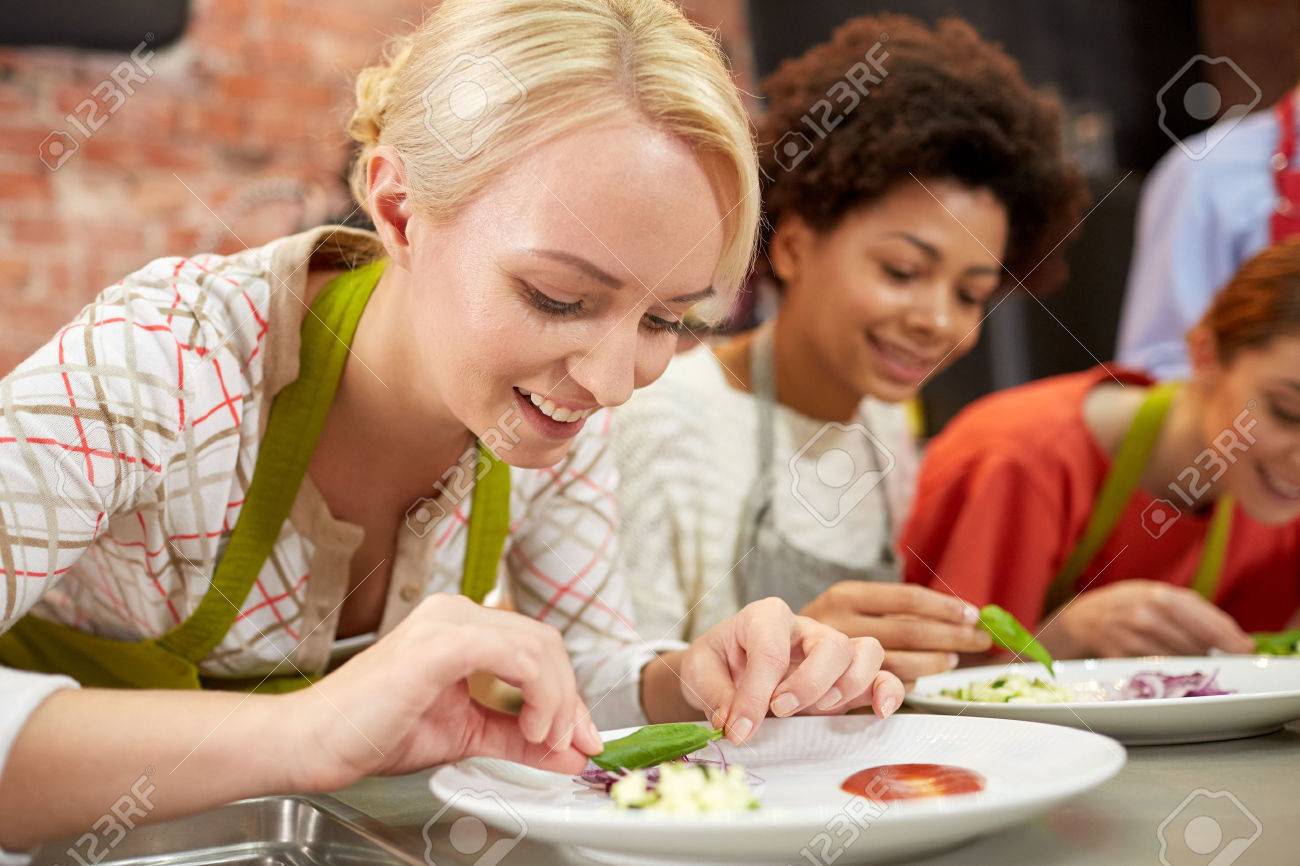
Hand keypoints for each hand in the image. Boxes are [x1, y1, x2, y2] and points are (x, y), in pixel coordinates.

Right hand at [288, 594, 603, 791]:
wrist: (314, 742)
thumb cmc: (373, 731)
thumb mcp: (464, 735)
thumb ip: (516, 739)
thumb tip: (567, 753)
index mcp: (460, 627)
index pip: (536, 647)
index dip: (569, 693)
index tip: (581, 737)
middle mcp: (456, 613)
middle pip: (546, 643)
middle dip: (570, 698)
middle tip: (572, 743)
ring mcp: (447, 622)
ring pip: (538, 646)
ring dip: (557, 700)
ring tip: (545, 740)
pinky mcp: (441, 643)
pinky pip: (515, 655)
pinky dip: (537, 692)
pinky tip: (530, 726)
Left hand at [678, 597, 903, 743]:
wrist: (724, 671)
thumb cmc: (716, 664)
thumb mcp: (698, 672)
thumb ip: (715, 695)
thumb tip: (735, 724)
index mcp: (764, 617)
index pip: (771, 647)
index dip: (757, 691)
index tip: (740, 727)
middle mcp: (804, 630)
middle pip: (831, 643)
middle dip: (809, 683)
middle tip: (780, 711)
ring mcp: (830, 653)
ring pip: (865, 652)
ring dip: (848, 686)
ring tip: (819, 712)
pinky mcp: (846, 679)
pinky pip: (883, 675)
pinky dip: (888, 691)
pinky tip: (880, 712)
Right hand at [801, 582, 991, 684]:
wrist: (757, 658)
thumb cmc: (813, 632)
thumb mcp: (843, 609)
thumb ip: (887, 612)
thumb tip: (957, 615)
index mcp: (846, 596)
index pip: (907, 599)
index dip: (945, 607)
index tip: (973, 613)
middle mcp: (842, 623)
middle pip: (913, 631)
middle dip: (954, 636)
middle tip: (981, 639)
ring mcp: (839, 659)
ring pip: (903, 664)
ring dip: (936, 663)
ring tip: (952, 659)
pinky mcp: (834, 689)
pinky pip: (886, 687)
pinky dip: (908, 685)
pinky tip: (916, 679)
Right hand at [1039, 580, 1253, 657]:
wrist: (1080, 621)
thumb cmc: (1124, 607)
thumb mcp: (1154, 595)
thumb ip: (1191, 610)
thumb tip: (1235, 638)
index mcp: (1158, 594)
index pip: (1203, 618)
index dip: (1228, 636)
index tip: (1245, 649)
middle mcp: (1145, 614)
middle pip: (1195, 642)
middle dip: (1212, 653)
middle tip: (1223, 660)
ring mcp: (1131, 636)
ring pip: (1179, 658)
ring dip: (1192, 664)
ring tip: (1194, 663)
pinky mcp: (1121, 657)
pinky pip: (1156, 669)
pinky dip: (1169, 672)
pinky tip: (1171, 669)